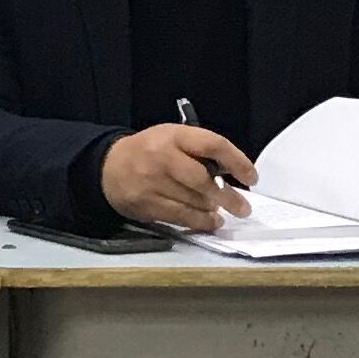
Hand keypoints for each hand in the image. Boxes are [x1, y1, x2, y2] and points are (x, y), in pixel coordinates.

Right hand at [101, 122, 257, 230]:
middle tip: (243, 207)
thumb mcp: (173, 138)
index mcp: (173, 136)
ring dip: (214, 210)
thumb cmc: (149, 151)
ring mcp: (151, 182)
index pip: (212, 144)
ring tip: (223, 212)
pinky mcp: (145, 203)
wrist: (107, 167)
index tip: (251, 178)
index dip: (237, 161)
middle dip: (228, 196)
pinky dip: (200, 221)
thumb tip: (232, 175)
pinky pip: (180, 216)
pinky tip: (210, 221)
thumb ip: (199, 151)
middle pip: (203, 180)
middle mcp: (162, 157)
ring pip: (193, 201)